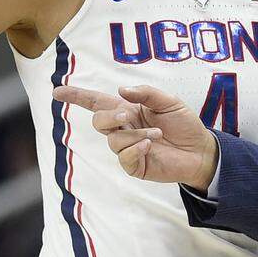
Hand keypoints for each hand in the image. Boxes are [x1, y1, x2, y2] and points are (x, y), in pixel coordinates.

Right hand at [52, 85, 218, 191]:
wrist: (201, 150)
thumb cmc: (184, 124)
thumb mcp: (169, 102)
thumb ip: (146, 93)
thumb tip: (121, 90)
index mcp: (127, 110)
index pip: (96, 102)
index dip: (77, 96)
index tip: (56, 91)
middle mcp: (123, 129)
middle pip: (99, 121)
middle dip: (109, 117)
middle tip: (127, 116)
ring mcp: (128, 149)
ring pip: (114, 140)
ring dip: (134, 135)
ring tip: (157, 135)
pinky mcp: (135, 166)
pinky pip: (124, 157)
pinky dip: (135, 149)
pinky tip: (149, 146)